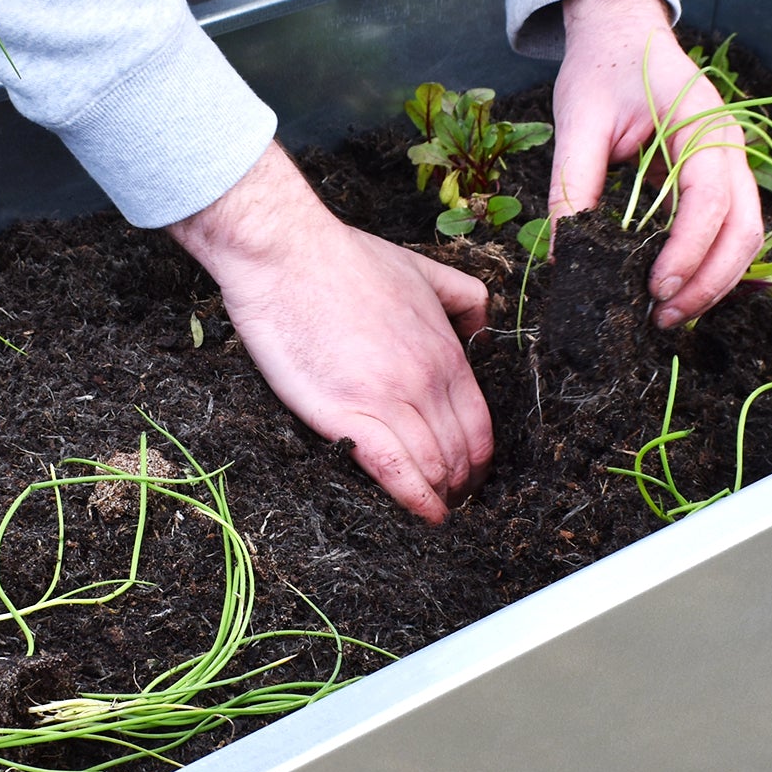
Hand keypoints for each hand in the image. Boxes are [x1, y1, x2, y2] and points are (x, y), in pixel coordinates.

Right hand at [168, 142, 492, 521]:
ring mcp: (389, 400)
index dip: (479, 460)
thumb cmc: (344, 259)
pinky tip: (425, 515)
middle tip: (452, 501)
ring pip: (433, 468)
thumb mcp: (422, 269)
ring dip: (440, 497)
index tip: (471, 475)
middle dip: (461, 485)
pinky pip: (396, 471)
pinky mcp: (347, 414)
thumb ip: (462, 297)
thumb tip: (484, 326)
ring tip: (435, 511)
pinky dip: (416, 500)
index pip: (481, 426)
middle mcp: (427, 381)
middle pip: (460, 454)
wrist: (287, 255)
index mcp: (447, 352)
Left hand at [549, 0, 763, 327]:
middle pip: (745, 227)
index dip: (689, 249)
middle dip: (709, 281)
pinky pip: (730, 228)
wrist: (621, 32)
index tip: (655, 287)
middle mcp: (729, 143)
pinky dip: (710, 265)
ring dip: (714, 281)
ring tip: (668, 314)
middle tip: (662, 318)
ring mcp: (731, 161)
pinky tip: (676, 289)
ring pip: (746, 234)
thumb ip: (573, 183)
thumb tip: (564, 255)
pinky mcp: (719, 176)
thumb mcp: (578, 119)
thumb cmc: (600, 68)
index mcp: (702, 121)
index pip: (711, 197)